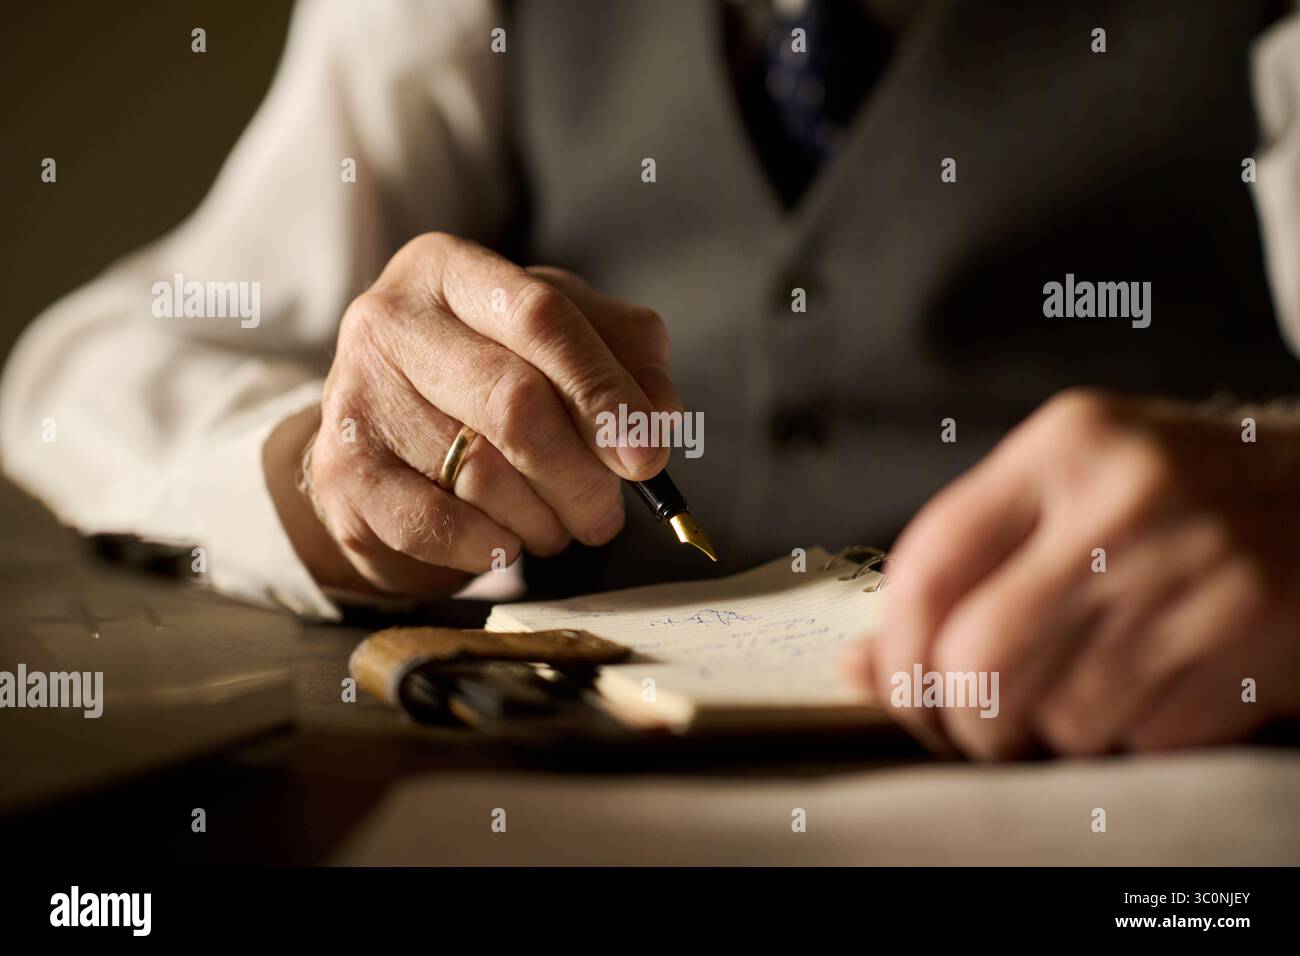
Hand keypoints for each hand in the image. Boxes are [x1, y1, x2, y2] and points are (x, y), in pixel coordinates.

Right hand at [266, 232, 678, 596]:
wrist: (379, 432)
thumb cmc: (485, 375)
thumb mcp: (560, 340)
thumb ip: (624, 357)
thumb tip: (657, 416)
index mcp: (451, 270)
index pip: (541, 316)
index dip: (603, 390)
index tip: (647, 455)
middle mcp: (390, 319)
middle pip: (513, 402)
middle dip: (580, 475)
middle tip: (606, 515)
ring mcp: (354, 394)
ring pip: (479, 474)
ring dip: (541, 518)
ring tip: (557, 524)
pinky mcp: (339, 471)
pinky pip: (434, 525)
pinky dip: (487, 545)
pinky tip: (505, 541)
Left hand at [849, 388, 1299, 758]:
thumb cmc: (1173, 495)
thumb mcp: (1067, 488)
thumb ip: (964, 563)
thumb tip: (859, 667)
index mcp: (1065, 446)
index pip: (928, 566)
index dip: (895, 651)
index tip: (895, 686)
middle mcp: (1126, 502)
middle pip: (980, 659)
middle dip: (960, 720)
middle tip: (971, 726)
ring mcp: (1196, 574)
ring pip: (1060, 717)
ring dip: (1050, 733)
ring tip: (1078, 691)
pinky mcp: (1250, 642)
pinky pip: (1139, 739)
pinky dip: (1125, 738)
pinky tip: (1149, 689)